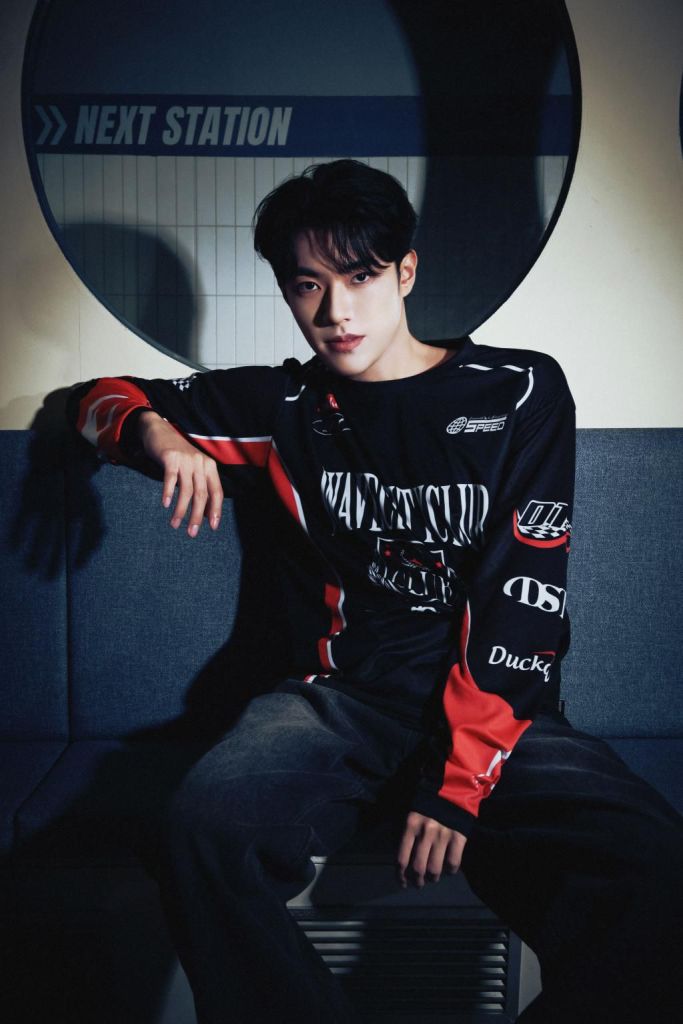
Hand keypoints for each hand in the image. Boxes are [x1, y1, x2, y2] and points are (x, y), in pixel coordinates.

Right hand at [138, 411, 223, 535]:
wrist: (159, 431)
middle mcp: (201, 463)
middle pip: (202, 495)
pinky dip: (168, 492)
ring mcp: (186, 460)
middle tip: (191, 533)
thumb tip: (204, 514)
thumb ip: (200, 487)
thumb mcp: (193, 469)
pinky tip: (165, 504)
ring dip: (181, 510)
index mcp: (209, 467)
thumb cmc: (177, 455)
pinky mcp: (171, 457)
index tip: (212, 527)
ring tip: (174, 524)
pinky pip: (170, 478)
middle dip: (197, 516)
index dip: (216, 510)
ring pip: (186, 490)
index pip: (217, 492)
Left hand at [397, 811, 466, 888]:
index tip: (402, 882)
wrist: (451, 789)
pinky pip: (453, 863)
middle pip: (418, 868)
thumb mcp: (410, 815)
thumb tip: (401, 861)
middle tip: (419, 883)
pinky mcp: (459, 837)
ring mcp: (443, 835)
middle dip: (417, 881)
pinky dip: (450, 870)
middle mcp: (425, 832)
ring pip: (435, 869)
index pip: (401, 858)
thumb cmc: (427, 805)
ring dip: (433, 878)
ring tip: (433, 877)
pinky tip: (448, 868)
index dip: (400, 875)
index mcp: (410, 825)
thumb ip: (404, 835)